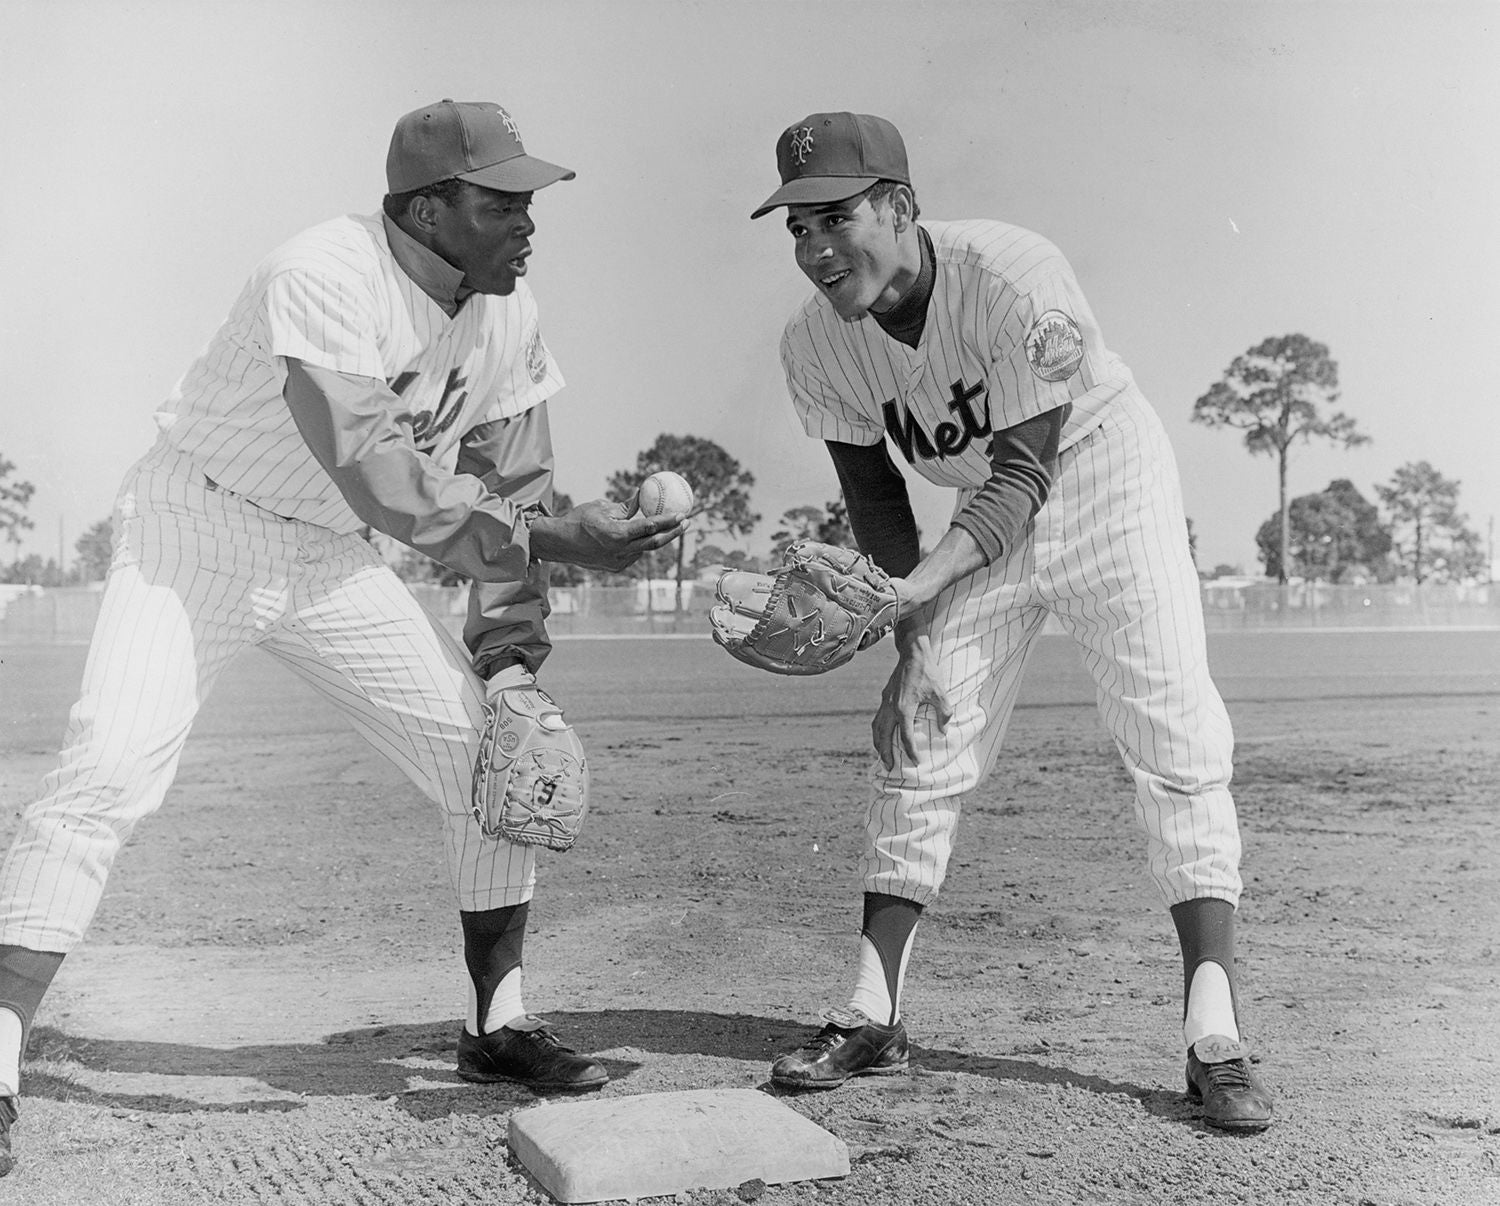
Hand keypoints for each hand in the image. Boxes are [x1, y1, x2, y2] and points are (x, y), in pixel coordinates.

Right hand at [528, 498, 687, 572]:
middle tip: (687, 522)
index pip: (649, 527)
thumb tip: (643, 495)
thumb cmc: (579, 520)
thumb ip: (625, 505)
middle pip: (654, 543)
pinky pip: (634, 554)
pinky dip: (642, 544)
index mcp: (616, 534)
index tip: (682, 514)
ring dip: (658, 539)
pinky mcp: (616, 567)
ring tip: (672, 527)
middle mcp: (619, 551)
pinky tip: (648, 536)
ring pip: (645, 550)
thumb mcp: (602, 507)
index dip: (668, 521)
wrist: (559, 544)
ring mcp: (618, 562)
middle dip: (673, 533)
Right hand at [872, 631, 952, 770]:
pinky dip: (878, 730)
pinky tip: (882, 735)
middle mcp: (891, 707)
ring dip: (878, 743)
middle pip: (883, 736)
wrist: (913, 652)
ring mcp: (885, 701)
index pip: (905, 736)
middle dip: (885, 753)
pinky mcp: (885, 696)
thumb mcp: (940, 693)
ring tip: (881, 755)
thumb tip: (944, 730)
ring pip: (876, 728)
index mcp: (904, 708)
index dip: (910, 752)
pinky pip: (877, 718)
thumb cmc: (928, 672)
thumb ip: (943, 713)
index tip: (916, 762)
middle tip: (888, 767)